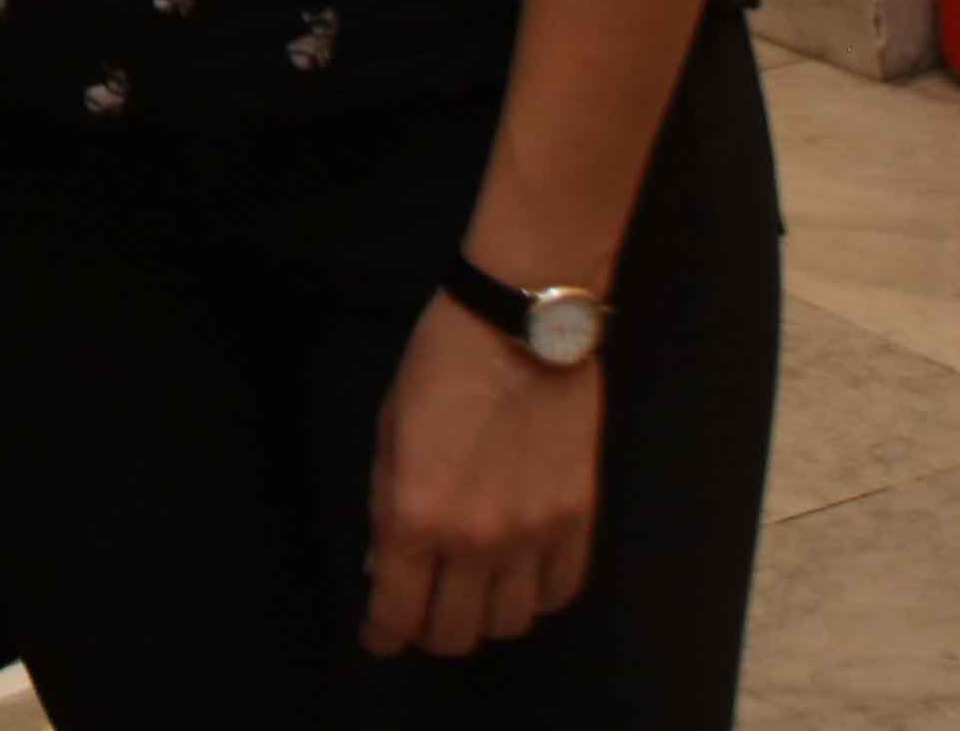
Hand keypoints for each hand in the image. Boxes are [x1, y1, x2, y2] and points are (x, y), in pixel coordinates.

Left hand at [363, 283, 603, 658]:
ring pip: (510, 622)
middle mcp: (473, 540)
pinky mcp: (577, 520)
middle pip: (455, 632)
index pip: (397, 612)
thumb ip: (386, 508)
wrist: (519, 323)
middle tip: (425, 612)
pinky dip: (538, 596)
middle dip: (430, 631)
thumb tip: (385, 564)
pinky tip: (522, 576)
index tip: (381, 636)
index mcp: (414, 516)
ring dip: (485, 617)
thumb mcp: (389, 434)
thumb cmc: (439, 367)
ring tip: (475, 593)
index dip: (384, 635)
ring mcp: (532, 535)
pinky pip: (561, 591)